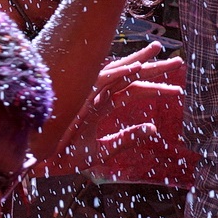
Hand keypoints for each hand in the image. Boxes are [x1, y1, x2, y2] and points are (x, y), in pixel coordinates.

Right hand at [39, 43, 183, 177]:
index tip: (178, 90)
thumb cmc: (63, 158)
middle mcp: (95, 95)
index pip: (133, 91)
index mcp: (101, 105)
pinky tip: (136, 67)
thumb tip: (153, 129)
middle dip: (154, 68)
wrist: (38, 164)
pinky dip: (118, 73)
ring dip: (139, 62)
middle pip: (130, 77)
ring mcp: (86, 94)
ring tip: (161, 53)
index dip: (155, 88)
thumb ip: (127, 138)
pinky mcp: (76, 98)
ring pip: (117, 73)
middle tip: (179, 61)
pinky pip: (99, 81)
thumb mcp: (102, 151)